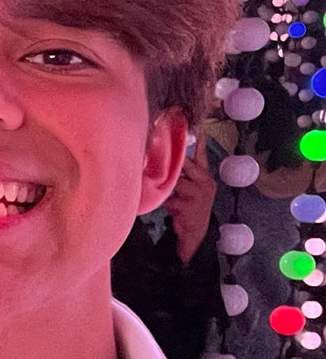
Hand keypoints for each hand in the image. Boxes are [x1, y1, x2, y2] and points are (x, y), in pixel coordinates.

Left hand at [164, 147, 216, 263]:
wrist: (195, 232)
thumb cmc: (188, 206)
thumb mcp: (190, 187)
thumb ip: (184, 173)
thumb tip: (166, 155)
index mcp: (205, 176)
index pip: (201, 155)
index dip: (198, 141)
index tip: (194, 127)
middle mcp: (205, 182)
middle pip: (186, 163)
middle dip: (171, 158)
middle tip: (155, 149)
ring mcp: (197, 193)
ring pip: (175, 179)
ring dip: (163, 181)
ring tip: (154, 182)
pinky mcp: (188, 204)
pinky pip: (168, 194)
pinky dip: (160, 196)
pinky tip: (159, 200)